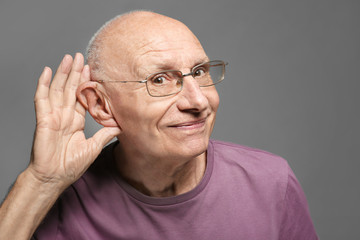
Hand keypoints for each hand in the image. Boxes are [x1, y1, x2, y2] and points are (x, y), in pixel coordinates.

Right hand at [28, 53, 119, 189]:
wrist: (55, 177)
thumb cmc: (71, 165)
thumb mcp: (93, 147)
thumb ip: (105, 134)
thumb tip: (121, 126)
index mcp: (75, 121)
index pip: (81, 97)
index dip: (86, 84)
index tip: (92, 70)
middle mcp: (64, 115)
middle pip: (70, 89)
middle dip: (76, 72)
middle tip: (81, 56)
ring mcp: (53, 116)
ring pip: (58, 89)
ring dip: (63, 73)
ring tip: (69, 58)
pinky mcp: (43, 119)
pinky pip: (42, 98)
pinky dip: (43, 84)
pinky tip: (47, 71)